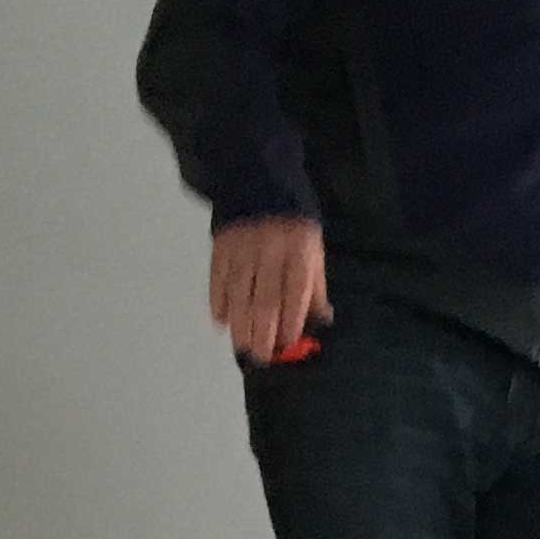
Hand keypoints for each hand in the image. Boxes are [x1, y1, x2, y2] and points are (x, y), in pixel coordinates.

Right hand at [210, 216, 328, 362]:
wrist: (260, 181)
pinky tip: (220, 322)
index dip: (290, 321)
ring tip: (242, 346)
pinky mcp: (221, 245)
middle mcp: (270, 250)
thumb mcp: (313, 251)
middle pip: (265, 299)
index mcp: (299, 252)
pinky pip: (217, 278)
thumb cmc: (293, 225)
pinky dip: (218, 302)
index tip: (286, 344)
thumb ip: (315, 287)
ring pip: (239, 293)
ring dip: (239, 324)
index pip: (295, 293)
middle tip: (260, 356)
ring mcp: (243, 247)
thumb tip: (322, 321)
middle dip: (262, 332)